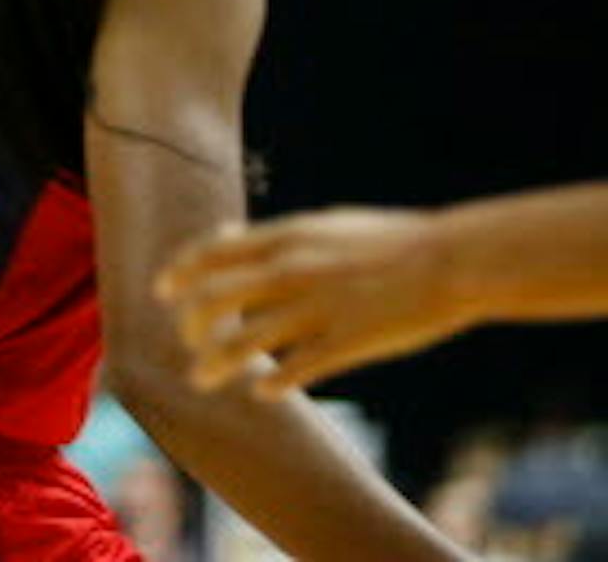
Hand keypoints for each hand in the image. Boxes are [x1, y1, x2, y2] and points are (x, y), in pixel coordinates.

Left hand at [156, 207, 466, 397]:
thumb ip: (278, 236)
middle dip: (190, 324)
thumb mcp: (326, 225)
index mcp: (287, 237)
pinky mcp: (347, 342)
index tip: (163, 293)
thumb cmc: (392, 242)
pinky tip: (262, 393)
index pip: (212, 255)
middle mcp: (293, 270)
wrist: (455, 259)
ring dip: (216, 364)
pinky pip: (295, 369)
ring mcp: (318, 308)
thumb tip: (231, 237)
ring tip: (200, 380)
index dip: (179, 274)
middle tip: (186, 342)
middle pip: (216, 300)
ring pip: (245, 342)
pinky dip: (272, 383)